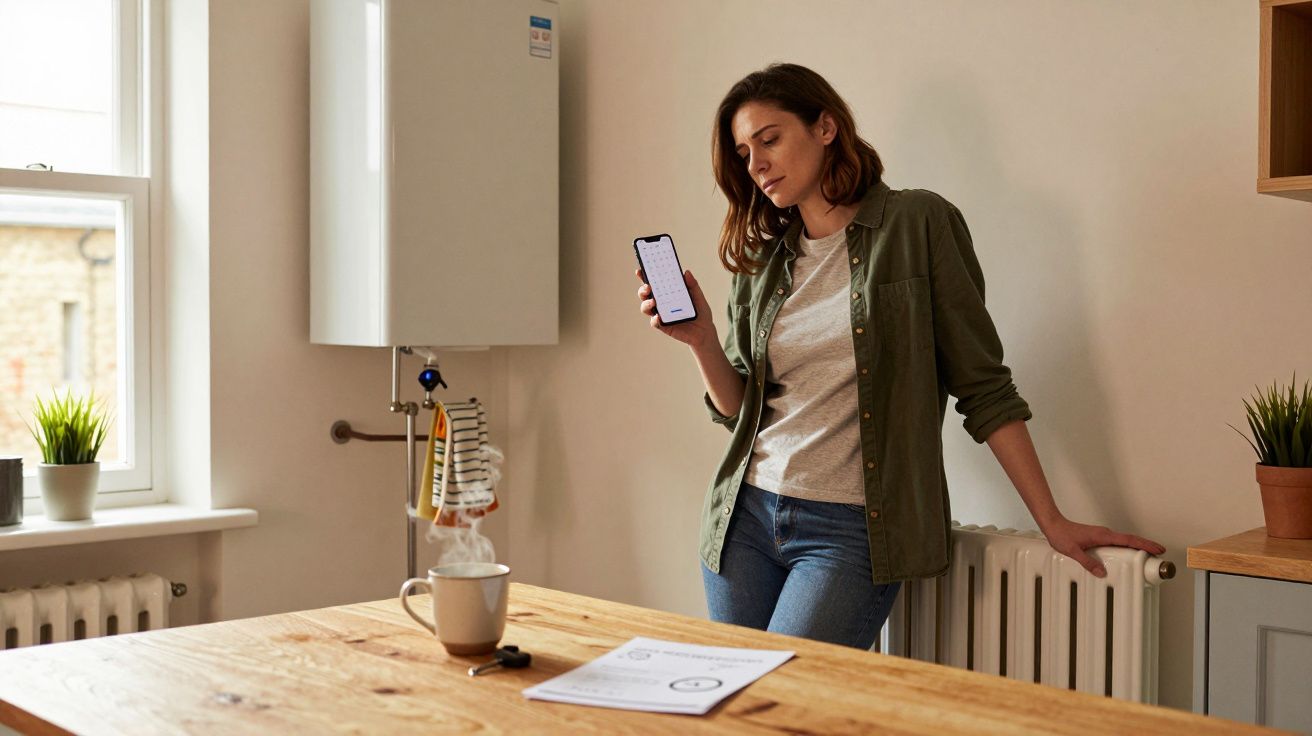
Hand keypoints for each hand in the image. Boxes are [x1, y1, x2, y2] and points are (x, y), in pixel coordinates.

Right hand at [635, 268, 716, 350]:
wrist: (705, 331)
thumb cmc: (700, 312)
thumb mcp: (698, 297)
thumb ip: (693, 285)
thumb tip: (686, 272)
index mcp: (667, 293)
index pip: (654, 283)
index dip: (644, 276)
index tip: (640, 271)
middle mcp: (661, 303)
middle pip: (645, 294)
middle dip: (642, 290)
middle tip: (648, 287)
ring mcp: (660, 314)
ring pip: (646, 308)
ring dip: (646, 304)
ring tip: (653, 302)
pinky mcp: (663, 326)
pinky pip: (655, 322)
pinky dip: (655, 320)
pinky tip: (658, 317)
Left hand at [1041, 517, 1165, 577]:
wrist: (1054, 525)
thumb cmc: (1062, 535)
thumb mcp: (1073, 552)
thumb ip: (1088, 562)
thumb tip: (1102, 573)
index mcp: (1103, 536)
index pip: (1129, 540)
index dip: (1144, 544)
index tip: (1158, 549)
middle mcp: (1105, 534)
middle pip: (1131, 540)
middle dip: (1146, 546)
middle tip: (1160, 554)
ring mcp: (1103, 536)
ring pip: (1124, 541)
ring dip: (1137, 546)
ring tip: (1149, 556)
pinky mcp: (1099, 538)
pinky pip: (1117, 543)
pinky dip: (1127, 547)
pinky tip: (1128, 554)